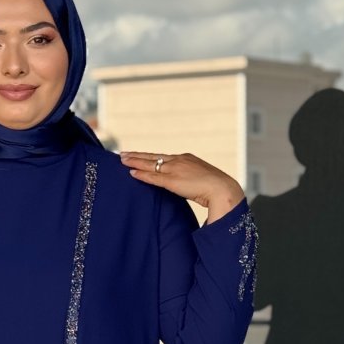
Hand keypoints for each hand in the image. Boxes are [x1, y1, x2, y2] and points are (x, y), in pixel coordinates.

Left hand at [119, 150, 244, 221]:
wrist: (222, 189)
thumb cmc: (215, 189)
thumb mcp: (200, 181)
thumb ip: (190, 181)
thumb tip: (187, 187)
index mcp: (186, 159)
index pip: (163, 156)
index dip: (149, 156)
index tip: (138, 155)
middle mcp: (179, 160)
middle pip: (153, 156)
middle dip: (137, 155)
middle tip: (122, 153)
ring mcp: (175, 169)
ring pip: (150, 164)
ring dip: (134, 162)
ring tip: (121, 160)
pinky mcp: (173, 180)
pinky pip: (153, 176)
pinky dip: (141, 174)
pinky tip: (131, 173)